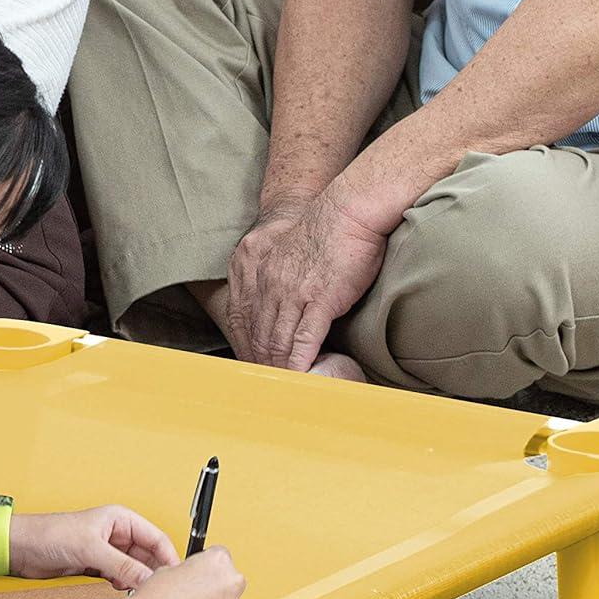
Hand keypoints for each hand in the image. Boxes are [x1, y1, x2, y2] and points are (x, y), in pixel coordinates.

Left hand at [9, 506, 178, 589]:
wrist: (21, 549)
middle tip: (156, 593)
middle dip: (152, 573)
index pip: (156, 538)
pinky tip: (121, 594)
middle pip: (147, 556)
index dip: (167, 558)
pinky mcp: (96, 568)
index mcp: (121, 519)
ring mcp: (107, 552)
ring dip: (136, 582)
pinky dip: (122, 587)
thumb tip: (147, 579)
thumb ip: (122, 565)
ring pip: (134, 570)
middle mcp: (117, 534)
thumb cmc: (51, 534)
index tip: (174, 579)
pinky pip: (119, 579)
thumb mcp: (91, 549)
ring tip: (138, 595)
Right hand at [132, 546, 246, 598]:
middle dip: (215, 587)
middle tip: (195, 595)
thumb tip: (192, 576)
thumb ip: (190, 570)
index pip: (220, 557)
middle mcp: (232, 581)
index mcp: (218, 560)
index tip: (200, 575)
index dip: (206, 567)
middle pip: (229, 580)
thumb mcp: (170, 569)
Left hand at [226, 188, 387, 370]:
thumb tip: (292, 299)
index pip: (248, 318)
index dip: (250, 345)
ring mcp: (294, 293)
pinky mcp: (320, 300)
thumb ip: (286, 275)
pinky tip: (300, 377)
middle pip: (259, 334)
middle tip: (265, 385)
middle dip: (260, 362)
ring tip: (281, 388)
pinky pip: (304, 339)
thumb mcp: (295, 252)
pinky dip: (299, 362)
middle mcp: (273, 284)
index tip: (254, 364)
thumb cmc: (331, 230)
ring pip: (277, 340)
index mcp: (265, 272)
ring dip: (278, 368)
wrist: (350, 210)